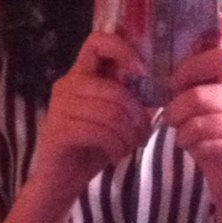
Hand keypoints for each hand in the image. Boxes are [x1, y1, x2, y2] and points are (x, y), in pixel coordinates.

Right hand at [32, 32, 151, 202]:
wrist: (60, 181)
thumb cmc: (92, 146)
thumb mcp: (117, 118)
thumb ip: (132, 98)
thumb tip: (163, 88)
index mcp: (82, 74)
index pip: (98, 40)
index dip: (123, 50)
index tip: (142, 73)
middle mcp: (67, 84)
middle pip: (114, 89)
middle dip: (137, 115)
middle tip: (144, 133)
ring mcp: (59, 106)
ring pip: (110, 112)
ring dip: (129, 134)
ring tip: (130, 146)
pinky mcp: (58, 130)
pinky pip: (99, 131)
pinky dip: (116, 146)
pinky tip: (116, 155)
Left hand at [163, 46, 221, 222]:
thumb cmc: (215, 137)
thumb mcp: (207, 106)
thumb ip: (194, 84)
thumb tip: (160, 66)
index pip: (219, 57)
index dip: (190, 68)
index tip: (174, 83)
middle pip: (201, 94)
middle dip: (176, 108)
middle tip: (169, 117)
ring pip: (200, 123)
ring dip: (182, 132)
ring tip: (183, 135)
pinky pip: (207, 145)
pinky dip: (193, 148)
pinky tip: (195, 150)